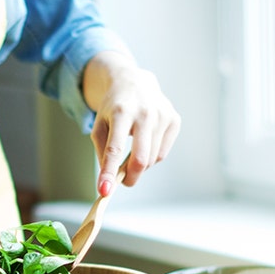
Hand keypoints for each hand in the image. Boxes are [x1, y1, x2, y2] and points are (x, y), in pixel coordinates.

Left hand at [82, 51, 179, 194]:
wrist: (134, 82)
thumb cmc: (113, 108)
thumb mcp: (99, 125)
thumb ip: (102, 152)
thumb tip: (109, 180)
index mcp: (121, 112)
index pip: (115, 149)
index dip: (109, 172)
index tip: (104, 191)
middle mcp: (144, 113)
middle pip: (140, 158)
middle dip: (130, 177)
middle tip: (122, 182)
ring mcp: (162, 115)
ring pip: (152, 158)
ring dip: (140, 165)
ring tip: (131, 153)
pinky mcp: (174, 119)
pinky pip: (163, 152)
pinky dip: (152, 156)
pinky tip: (145, 142)